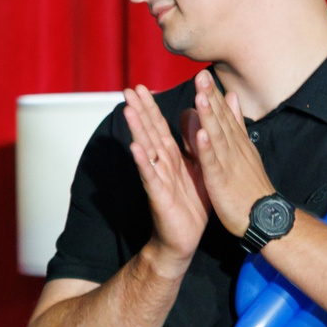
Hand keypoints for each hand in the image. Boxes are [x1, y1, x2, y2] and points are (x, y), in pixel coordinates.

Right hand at [120, 86, 210, 264]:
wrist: (185, 239)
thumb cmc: (191, 206)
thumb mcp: (198, 169)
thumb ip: (195, 145)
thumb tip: (195, 120)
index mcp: (172, 158)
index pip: (159, 127)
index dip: (151, 107)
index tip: (142, 87)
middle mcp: (161, 165)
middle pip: (149, 133)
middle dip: (140, 111)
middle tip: (128, 89)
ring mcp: (158, 180)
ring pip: (147, 150)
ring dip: (137, 130)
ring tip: (128, 110)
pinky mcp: (159, 196)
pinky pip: (150, 177)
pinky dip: (142, 162)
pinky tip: (135, 148)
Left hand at [185, 68, 275, 242]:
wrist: (263, 216)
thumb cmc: (250, 186)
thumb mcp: (245, 150)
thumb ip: (236, 124)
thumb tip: (233, 98)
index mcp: (237, 142)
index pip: (224, 114)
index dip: (214, 94)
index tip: (203, 73)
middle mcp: (234, 149)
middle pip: (221, 119)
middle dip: (210, 97)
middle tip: (200, 74)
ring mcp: (229, 164)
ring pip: (218, 136)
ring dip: (209, 116)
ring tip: (200, 96)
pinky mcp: (223, 181)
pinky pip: (215, 163)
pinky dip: (208, 149)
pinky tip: (202, 135)